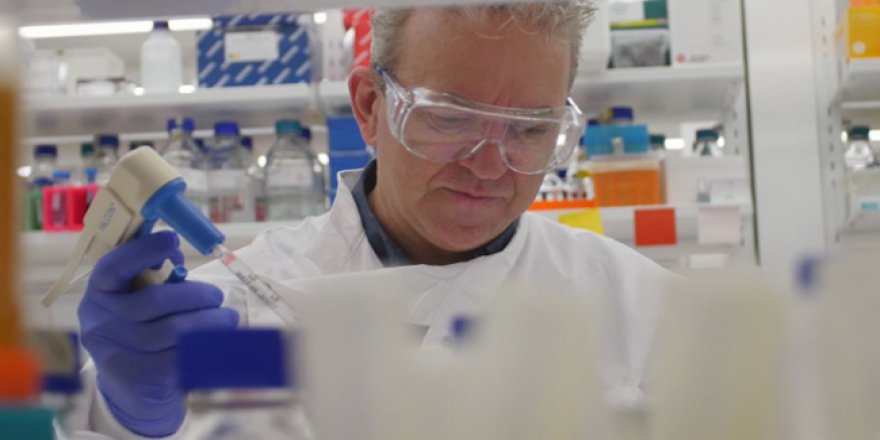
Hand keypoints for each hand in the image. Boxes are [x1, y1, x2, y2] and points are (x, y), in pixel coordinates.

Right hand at [79, 231, 238, 436]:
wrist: (131, 387)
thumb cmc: (143, 328)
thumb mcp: (140, 297)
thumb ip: (154, 277)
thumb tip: (177, 258)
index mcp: (100, 294)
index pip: (113, 268)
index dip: (143, 251)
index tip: (172, 239)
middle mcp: (100, 323)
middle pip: (155, 301)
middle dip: (196, 295)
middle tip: (216, 296)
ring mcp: (115, 354)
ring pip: (174, 330)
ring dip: (210, 320)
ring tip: (227, 318)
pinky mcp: (137, 378)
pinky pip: (181, 357)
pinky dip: (206, 345)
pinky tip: (218, 340)